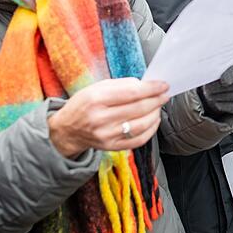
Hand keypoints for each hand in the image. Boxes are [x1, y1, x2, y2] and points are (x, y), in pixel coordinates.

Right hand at [47, 78, 168, 158]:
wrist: (67, 130)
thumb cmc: (83, 104)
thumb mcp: (96, 87)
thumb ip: (121, 85)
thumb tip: (145, 85)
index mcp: (96, 99)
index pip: (131, 93)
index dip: (151, 89)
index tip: (163, 85)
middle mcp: (101, 119)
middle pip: (138, 109)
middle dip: (157, 100)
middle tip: (165, 94)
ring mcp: (106, 135)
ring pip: (141, 125)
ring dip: (155, 114)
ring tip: (159, 106)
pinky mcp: (111, 147)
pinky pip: (138, 140)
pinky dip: (150, 130)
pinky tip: (153, 120)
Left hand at [199, 54, 232, 115]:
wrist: (223, 86)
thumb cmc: (219, 73)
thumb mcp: (216, 67)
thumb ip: (215, 66)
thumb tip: (207, 70)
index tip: (222, 80)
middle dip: (224, 88)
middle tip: (208, 90)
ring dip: (225, 97)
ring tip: (211, 96)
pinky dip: (230, 107)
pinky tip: (218, 104)